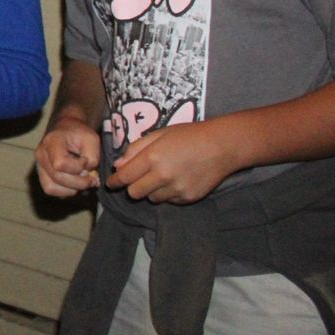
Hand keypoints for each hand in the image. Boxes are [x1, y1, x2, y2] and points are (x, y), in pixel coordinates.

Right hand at [34, 113, 101, 197]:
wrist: (67, 130)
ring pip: (51, 188)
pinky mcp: (42, 175)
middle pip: (57, 178)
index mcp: (51, 142)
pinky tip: (76, 183)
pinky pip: (51, 190)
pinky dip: (66, 191)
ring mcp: (39, 166)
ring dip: (72, 189)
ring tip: (84, 181)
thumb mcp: (92, 139)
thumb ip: (93, 157)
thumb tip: (87, 174)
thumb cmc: (79, 134)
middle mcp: (41, 155)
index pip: (60, 164)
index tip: (86, 160)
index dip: (77, 167)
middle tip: (93, 178)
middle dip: (80, 183)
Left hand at [108, 121, 240, 203]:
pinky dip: (168, 194)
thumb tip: (118, 165)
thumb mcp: (159, 134)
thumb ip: (136, 149)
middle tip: (138, 179)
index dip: (115, 181)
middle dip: (132, 187)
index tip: (111, 183)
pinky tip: (177, 180)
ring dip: (151, 191)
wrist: (222, 146)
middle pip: (134, 193)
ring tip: (162, 176)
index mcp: (153, 157)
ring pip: (152, 199)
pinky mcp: (189, 198)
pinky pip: (170, 201)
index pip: (125, 177)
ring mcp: (177, 189)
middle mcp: (163, 175)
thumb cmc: (189, 136)